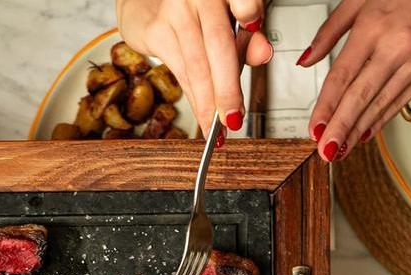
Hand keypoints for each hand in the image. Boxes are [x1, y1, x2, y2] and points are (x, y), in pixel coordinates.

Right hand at [116, 0, 274, 135]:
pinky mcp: (155, 30)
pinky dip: (193, 96)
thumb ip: (248, 36)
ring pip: (196, 65)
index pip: (243, 3)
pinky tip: (201, 112)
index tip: (258, 46)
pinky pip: (179, 70)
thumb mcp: (229, 17)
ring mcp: (174, 12)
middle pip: (218, 45)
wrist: (148, 0)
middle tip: (234, 118)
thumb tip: (263, 54)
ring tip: (217, 126)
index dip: (250, 16)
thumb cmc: (196, 9)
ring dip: (208, 102)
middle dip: (227, 88)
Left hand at [297, 0, 410, 160]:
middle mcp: (398, 46)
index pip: (343, 75)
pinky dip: (380, 120)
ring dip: (359, 130)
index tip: (315, 127)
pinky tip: (365, 133)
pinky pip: (400, 102)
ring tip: (340, 149)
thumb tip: (306, 60)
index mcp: (375, 26)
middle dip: (341, 127)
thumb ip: (329, 32)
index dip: (327, 105)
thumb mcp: (360, 0)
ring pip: (381, 104)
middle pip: (362, 96)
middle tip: (326, 150)